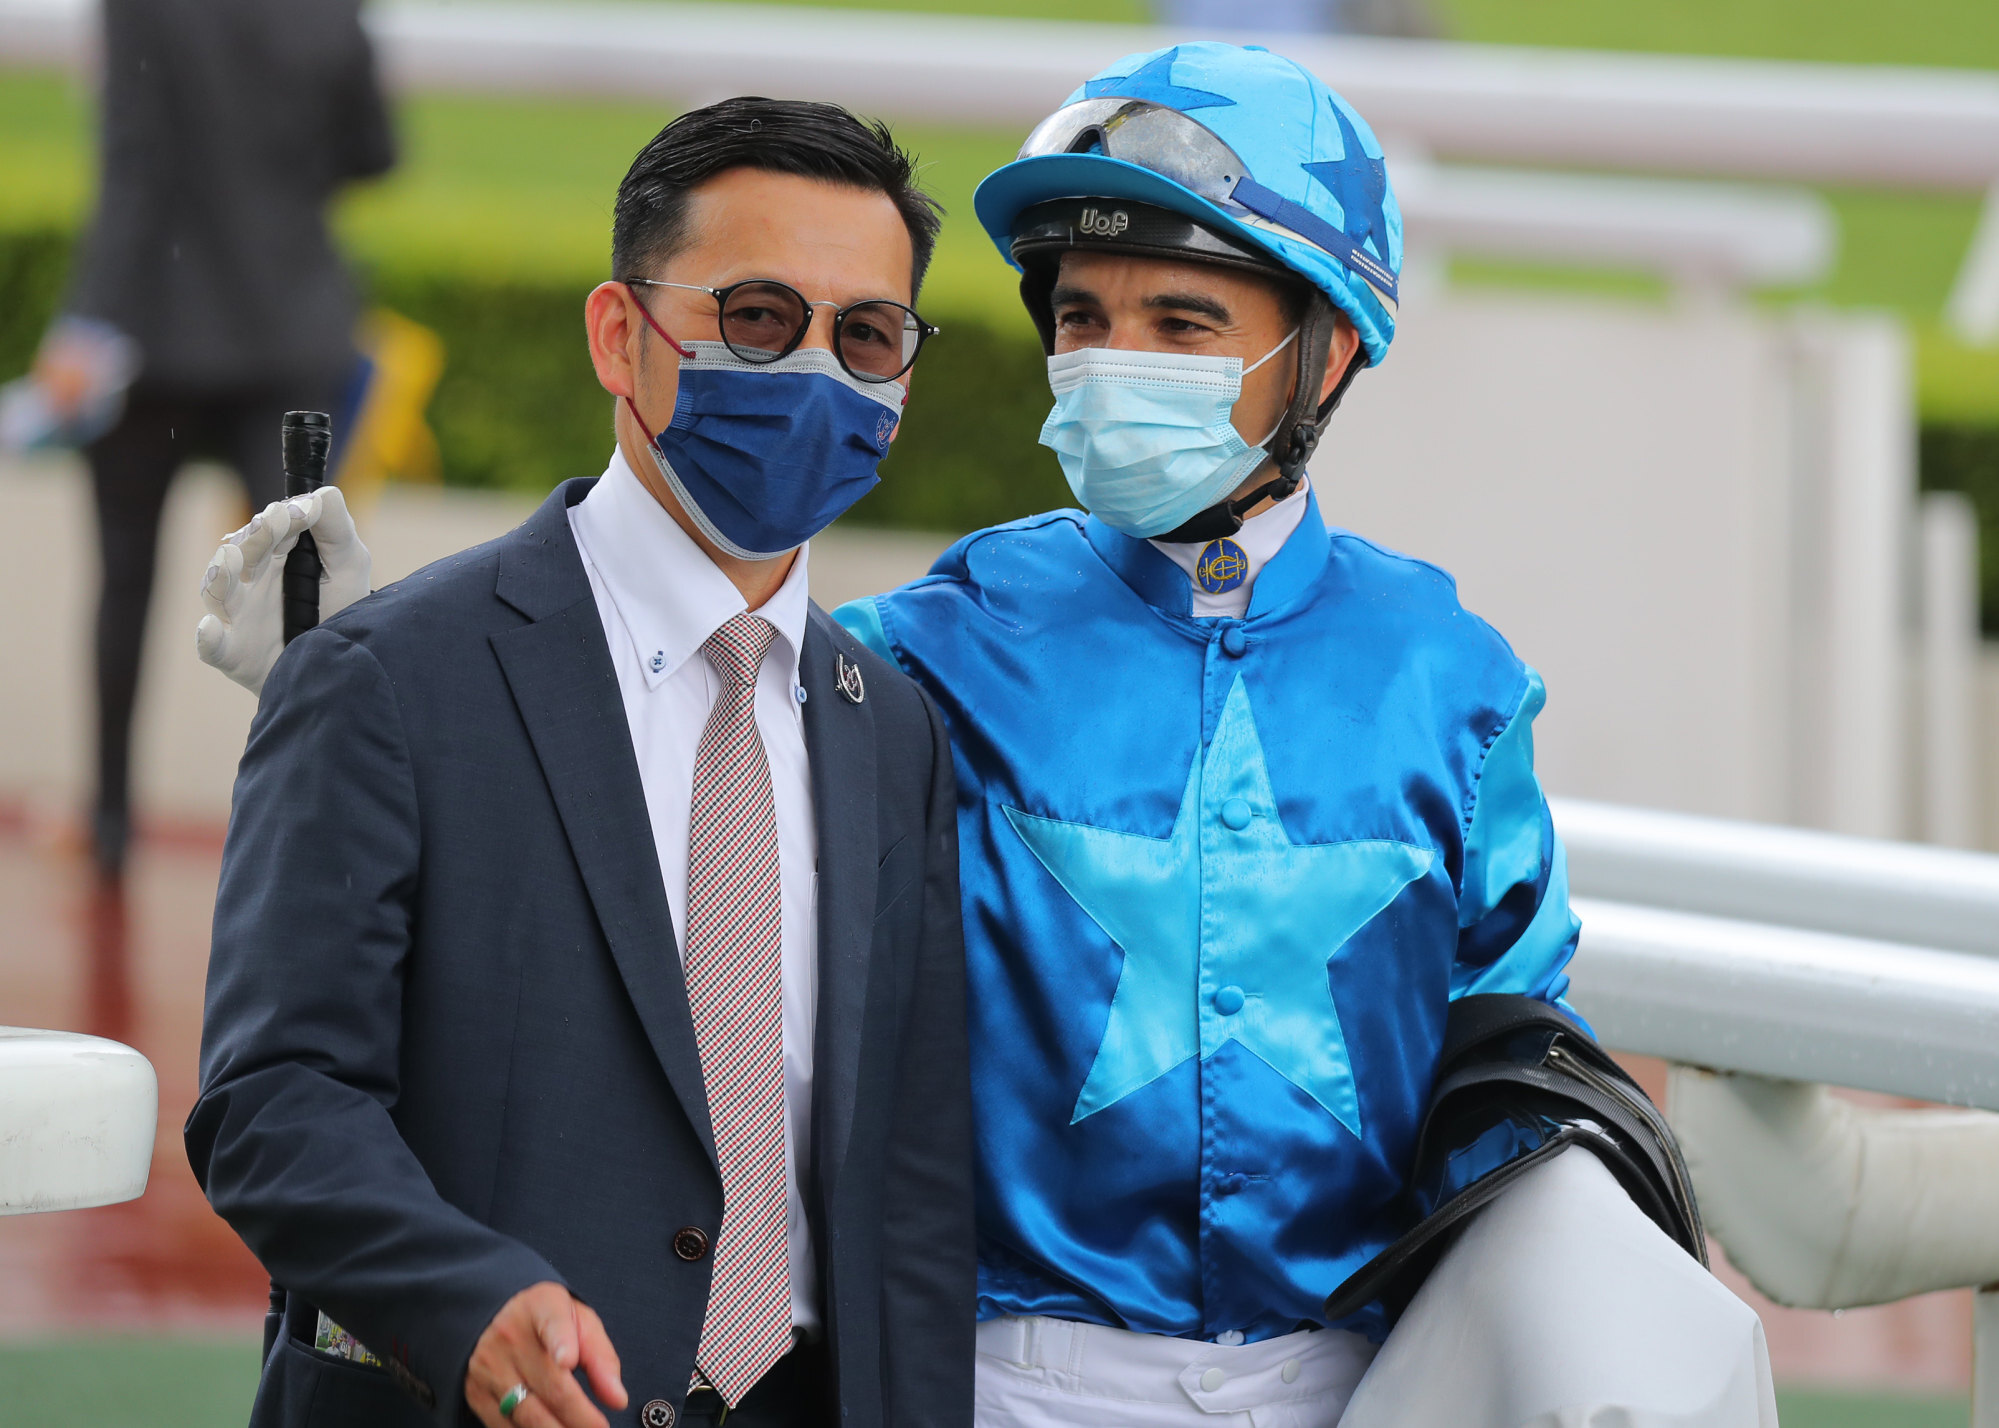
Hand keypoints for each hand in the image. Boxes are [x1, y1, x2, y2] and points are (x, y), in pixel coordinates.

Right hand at [195, 485, 372, 694]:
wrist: (339, 668)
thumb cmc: (340, 612)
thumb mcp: (348, 565)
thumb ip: (335, 529)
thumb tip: (320, 494)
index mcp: (277, 558)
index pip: (270, 529)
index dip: (279, 517)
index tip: (295, 512)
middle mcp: (251, 583)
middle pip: (241, 554)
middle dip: (254, 538)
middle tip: (271, 523)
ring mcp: (239, 617)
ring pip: (219, 593)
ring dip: (220, 576)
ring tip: (229, 559)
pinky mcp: (233, 654)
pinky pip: (213, 647)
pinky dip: (207, 639)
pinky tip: (209, 628)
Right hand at [465, 1282, 626, 1427]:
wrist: (493, 1317)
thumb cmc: (547, 1323)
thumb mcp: (579, 1322)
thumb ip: (601, 1358)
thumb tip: (617, 1399)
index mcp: (543, 1307)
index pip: (553, 1322)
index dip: (561, 1342)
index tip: (568, 1360)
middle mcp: (511, 1336)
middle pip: (551, 1386)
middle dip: (580, 1417)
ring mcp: (490, 1367)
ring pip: (527, 1414)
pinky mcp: (477, 1394)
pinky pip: (505, 1426)